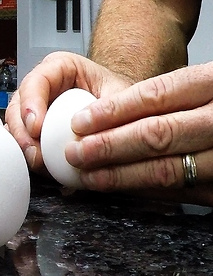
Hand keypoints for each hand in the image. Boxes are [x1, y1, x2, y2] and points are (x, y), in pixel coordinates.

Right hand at [5, 51, 131, 174]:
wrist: (121, 109)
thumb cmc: (119, 96)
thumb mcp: (120, 96)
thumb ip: (109, 111)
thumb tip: (90, 135)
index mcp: (59, 69)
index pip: (37, 81)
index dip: (31, 104)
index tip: (36, 127)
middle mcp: (42, 88)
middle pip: (18, 106)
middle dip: (22, 132)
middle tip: (34, 152)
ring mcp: (35, 110)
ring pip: (15, 127)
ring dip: (24, 146)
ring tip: (39, 163)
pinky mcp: (34, 131)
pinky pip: (23, 143)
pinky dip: (29, 156)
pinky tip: (42, 167)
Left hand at [65, 61, 212, 199]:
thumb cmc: (209, 101)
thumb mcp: (196, 84)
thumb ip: (158, 97)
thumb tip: (94, 118)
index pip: (156, 95)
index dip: (112, 111)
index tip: (80, 122)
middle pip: (158, 135)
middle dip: (109, 147)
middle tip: (76, 153)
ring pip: (166, 169)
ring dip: (120, 175)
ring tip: (88, 175)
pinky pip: (178, 191)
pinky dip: (142, 190)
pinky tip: (117, 187)